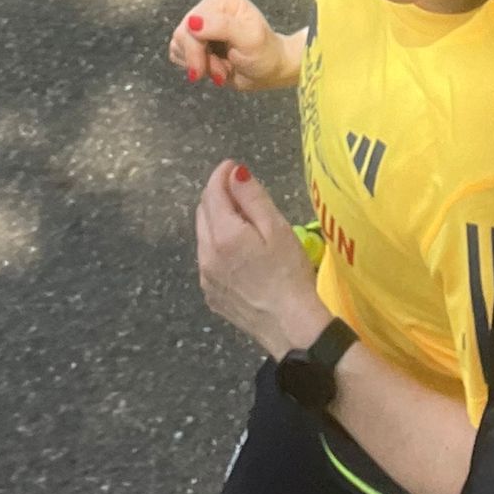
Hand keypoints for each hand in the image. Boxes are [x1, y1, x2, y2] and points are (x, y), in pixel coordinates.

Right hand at [169, 0, 300, 90]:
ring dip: (199, 64)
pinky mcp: (194, 39)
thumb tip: (192, 21)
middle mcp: (209, 6)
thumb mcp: (249, 39)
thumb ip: (223, 27)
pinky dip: (193, 65)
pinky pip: (177, 52)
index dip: (198, 49)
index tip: (218, 69)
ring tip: (221, 69)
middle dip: (200, 59)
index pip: (193, 21)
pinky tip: (213, 67)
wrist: (267, 70)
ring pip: (178, 45)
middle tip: (222, 72)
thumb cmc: (264, 53)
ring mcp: (200, 22)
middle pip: (183, 34)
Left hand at [195, 161, 331, 356]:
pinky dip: (219, 246)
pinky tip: (242, 253)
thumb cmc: (290, 273)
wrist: (290, 327)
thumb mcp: (277, 229)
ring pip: (204, 236)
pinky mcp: (211, 294)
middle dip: (219, 196)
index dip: (222, 174)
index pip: (212, 192)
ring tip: (246, 223)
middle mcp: (206, 255)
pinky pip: (208, 259)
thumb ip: (252, 197)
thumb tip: (234, 172)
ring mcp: (205, 277)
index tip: (234, 166)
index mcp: (223, 235)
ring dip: (218, 221)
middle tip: (244, 193)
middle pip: (203, 212)